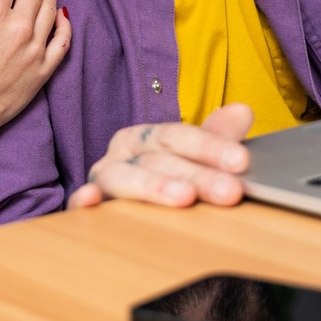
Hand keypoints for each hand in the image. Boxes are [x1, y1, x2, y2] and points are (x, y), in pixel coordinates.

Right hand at [66, 103, 253, 209]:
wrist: (130, 205)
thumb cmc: (166, 178)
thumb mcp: (195, 158)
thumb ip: (217, 137)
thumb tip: (242, 112)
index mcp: (146, 137)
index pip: (179, 136)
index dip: (210, 147)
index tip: (241, 162)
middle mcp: (121, 154)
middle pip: (159, 160)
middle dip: (197, 176)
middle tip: (229, 192)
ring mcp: (101, 180)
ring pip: (124, 178)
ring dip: (154, 186)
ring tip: (185, 197)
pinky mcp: (81, 207)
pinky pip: (77, 203)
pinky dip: (82, 201)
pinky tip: (92, 200)